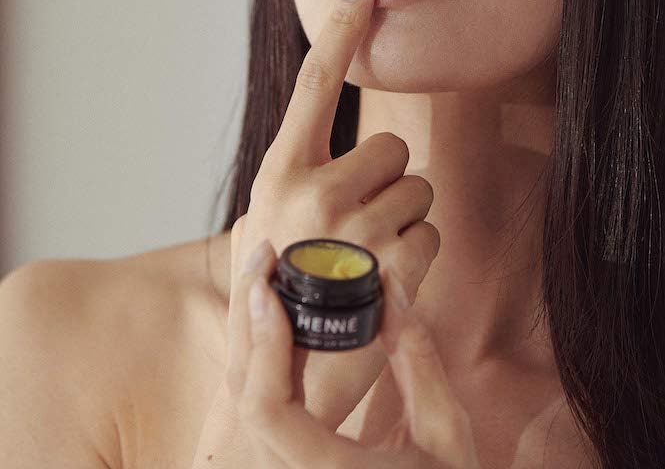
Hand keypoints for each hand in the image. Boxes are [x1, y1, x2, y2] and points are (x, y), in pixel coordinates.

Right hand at [225, 0, 440, 431]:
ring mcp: (352, 229)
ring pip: (418, 190)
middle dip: (387, 183)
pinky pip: (430, 232)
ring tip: (364, 261)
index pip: (315, 82)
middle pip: (393, 148)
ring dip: (401, 223)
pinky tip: (383, 285)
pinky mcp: (391, 264)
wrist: (282, 376)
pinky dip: (416, 256)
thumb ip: (304, 175)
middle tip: (356, 228)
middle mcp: (312, 191)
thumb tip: (355, 143)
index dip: (342, 26)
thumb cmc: (278, 292)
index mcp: (280, 171)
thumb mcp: (268, 222)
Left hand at [237, 239, 480, 467]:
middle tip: (264, 256)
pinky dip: (260, 355)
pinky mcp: (284, 461)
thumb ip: (417, 358)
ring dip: (249, 332)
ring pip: (243, 399)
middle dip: (247, 317)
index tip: (269, 287)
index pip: (267, 409)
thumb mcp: (445, 428)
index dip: (263, 343)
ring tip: (266, 274)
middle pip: (243, 395)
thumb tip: (392, 284)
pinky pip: (259, 406)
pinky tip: (275, 317)